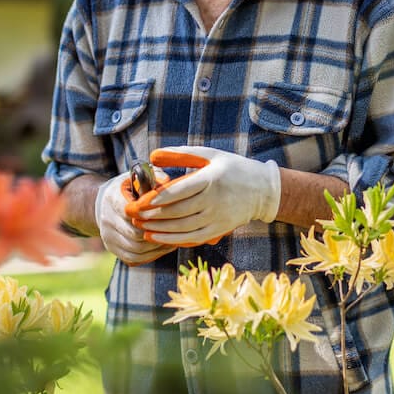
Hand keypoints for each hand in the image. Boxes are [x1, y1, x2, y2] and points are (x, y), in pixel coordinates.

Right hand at [94, 172, 172, 264]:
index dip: (152, 215)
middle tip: (177, 231)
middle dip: (157, 233)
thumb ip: (154, 179)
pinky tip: (162, 247)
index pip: (132, 212)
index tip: (169, 214)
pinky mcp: (112, 248)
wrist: (103, 203)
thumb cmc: (128, 188)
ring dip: (156, 246)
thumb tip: (172, 185)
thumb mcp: (138, 177)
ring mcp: (108, 236)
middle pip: (135, 233)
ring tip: (173, 239)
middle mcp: (107, 218)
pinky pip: (133, 258)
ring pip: (135, 248)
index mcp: (113, 198)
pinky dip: (150, 255)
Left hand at [127, 146, 280, 246]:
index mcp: (211, 179)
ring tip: (138, 226)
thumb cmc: (232, 168)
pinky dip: (171, 240)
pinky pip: (191, 238)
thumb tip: (152, 156)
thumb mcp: (209, 154)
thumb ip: (180, 153)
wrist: (262, 191)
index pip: (178, 191)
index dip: (156, 198)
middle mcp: (214, 201)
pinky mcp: (218, 230)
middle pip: (177, 211)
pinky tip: (155, 237)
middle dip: (151, 215)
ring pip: (181, 228)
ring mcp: (217, 218)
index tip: (137, 201)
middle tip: (131, 215)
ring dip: (157, 229)